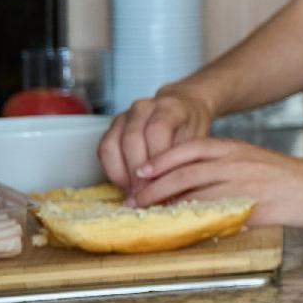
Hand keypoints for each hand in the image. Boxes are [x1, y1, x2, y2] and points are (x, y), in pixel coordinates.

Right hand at [101, 88, 218, 188]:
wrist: (182, 109)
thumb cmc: (191, 129)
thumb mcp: (198, 141)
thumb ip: (185, 160)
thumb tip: (174, 189)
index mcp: (169, 107)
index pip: (157, 130)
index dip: (156, 159)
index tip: (159, 184)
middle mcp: (144, 107)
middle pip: (132, 138)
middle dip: (137, 172)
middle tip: (144, 196)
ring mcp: (125, 115)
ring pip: (113, 144)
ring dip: (121, 173)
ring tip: (134, 194)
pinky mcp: (113, 126)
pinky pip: (104, 148)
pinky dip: (112, 170)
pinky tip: (125, 185)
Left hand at [127, 138, 302, 229]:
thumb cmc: (293, 179)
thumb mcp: (255, 163)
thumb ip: (226, 170)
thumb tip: (194, 189)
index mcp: (235, 150)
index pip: (189, 149)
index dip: (160, 160)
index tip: (140, 172)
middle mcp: (236, 163)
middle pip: (183, 172)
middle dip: (153, 188)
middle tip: (134, 202)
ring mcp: (245, 185)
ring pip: (194, 193)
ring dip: (166, 207)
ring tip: (148, 218)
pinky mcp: (255, 208)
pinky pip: (217, 216)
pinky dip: (194, 222)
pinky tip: (181, 231)